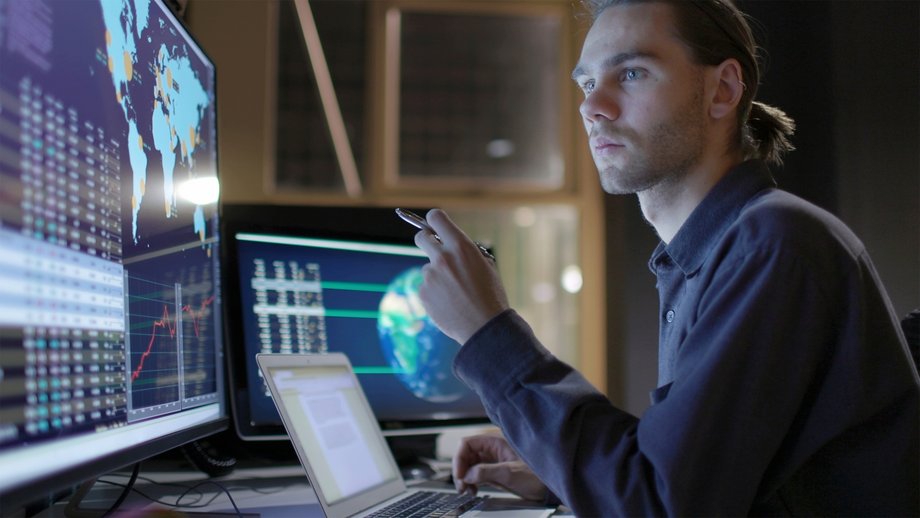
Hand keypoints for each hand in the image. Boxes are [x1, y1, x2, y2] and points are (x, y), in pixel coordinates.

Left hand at [414, 209, 509, 343]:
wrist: (484, 327)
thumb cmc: (490, 297)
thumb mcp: (485, 266)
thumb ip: (466, 253)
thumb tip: (452, 246)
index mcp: (461, 247)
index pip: (436, 218)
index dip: (434, 220)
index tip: (435, 225)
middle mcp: (443, 258)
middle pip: (421, 237)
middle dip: (426, 240)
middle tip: (435, 251)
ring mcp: (430, 276)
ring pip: (428, 268)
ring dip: (437, 275)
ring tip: (455, 292)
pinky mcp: (423, 293)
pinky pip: (426, 286)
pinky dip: (435, 293)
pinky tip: (449, 303)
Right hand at [452, 434, 546, 500]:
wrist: (551, 487)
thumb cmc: (538, 475)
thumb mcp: (511, 473)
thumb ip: (486, 472)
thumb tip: (467, 475)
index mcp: (496, 441)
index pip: (468, 443)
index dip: (459, 458)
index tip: (459, 474)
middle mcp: (493, 447)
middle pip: (467, 454)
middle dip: (461, 469)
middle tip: (461, 486)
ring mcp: (494, 459)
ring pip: (470, 464)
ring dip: (465, 477)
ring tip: (467, 490)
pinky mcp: (496, 470)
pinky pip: (477, 473)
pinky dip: (472, 481)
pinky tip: (474, 489)